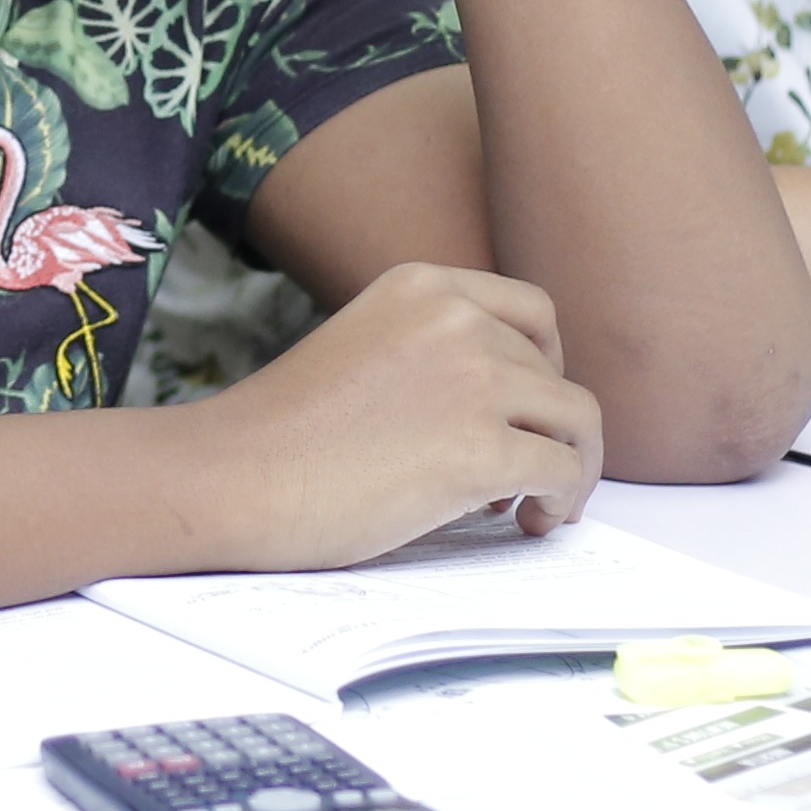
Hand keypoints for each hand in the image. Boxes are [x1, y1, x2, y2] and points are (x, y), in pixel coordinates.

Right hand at [199, 258, 606, 562]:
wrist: (232, 476)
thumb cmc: (279, 434)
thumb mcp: (362, 348)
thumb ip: (426, 354)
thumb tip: (503, 408)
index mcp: (423, 287)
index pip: (533, 313)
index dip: (546, 368)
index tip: (528, 411)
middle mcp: (457, 321)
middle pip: (554, 375)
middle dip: (546, 429)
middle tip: (518, 480)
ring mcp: (473, 382)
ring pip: (578, 420)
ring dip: (573, 466)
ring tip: (536, 506)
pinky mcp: (480, 450)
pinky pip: (561, 471)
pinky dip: (560, 501)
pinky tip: (527, 523)